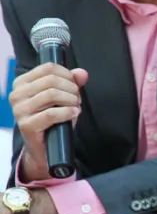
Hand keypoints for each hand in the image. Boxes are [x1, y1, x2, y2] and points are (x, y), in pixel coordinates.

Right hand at [9, 63, 88, 179]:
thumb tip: (82, 73)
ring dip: (71, 100)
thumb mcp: (63, 97)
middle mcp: (17, 95)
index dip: (67, 75)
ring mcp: (19, 110)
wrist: (45, 146)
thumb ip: (72, 82)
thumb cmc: (53, 119)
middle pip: (52, 80)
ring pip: (52, 94)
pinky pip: (52, 114)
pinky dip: (68, 112)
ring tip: (75, 107)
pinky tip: (74, 114)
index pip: (48, 68)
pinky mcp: (26, 125)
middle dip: (71, 89)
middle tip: (76, 99)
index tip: (74, 86)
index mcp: (22, 83)